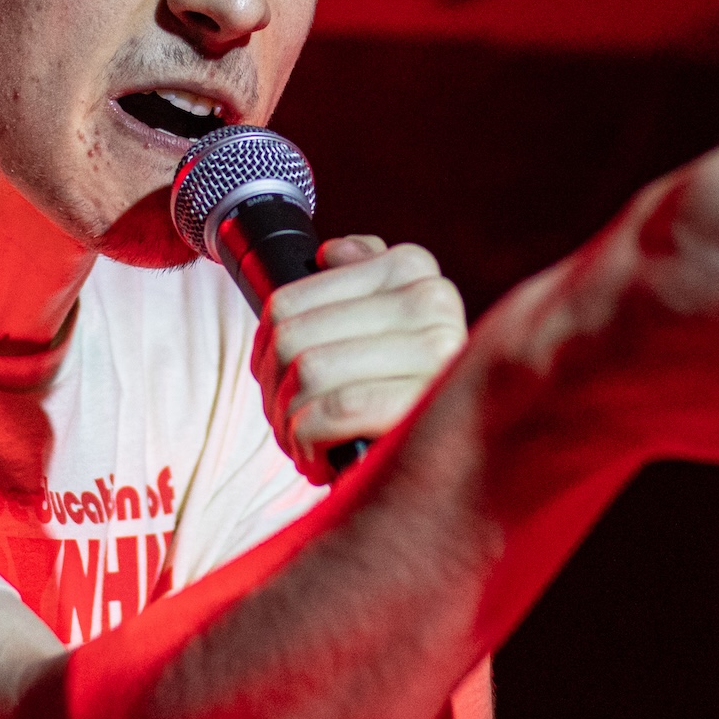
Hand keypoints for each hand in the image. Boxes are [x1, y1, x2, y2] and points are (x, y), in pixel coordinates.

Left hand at [252, 238, 469, 482]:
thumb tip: (329, 253)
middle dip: (277, 390)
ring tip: (306, 440)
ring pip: (310, 372)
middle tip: (291, 417)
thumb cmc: (395, 393)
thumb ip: (362, 275)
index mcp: (412, 269)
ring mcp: (436, 350)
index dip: (268, 347)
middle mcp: (432, 300)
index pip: (287, 300)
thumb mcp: (380, 326)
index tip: (284, 374)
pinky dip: (310, 442)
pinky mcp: (426, 400)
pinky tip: (320, 457)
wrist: (449, 466)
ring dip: (290, 421)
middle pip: (291, 337)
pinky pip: (336, 408)